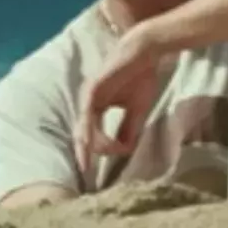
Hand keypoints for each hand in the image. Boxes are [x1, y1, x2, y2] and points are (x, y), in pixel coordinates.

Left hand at [76, 24, 165, 183]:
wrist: (145, 54)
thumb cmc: (140, 77)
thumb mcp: (136, 110)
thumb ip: (128, 128)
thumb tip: (124, 150)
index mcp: (97, 107)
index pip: (90, 134)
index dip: (92, 153)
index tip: (95, 171)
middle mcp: (89, 103)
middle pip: (82, 133)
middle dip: (83, 154)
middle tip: (85, 174)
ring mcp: (89, 96)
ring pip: (83, 127)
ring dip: (86, 147)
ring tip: (88, 165)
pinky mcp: (93, 89)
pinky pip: (88, 114)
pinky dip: (89, 130)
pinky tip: (91, 145)